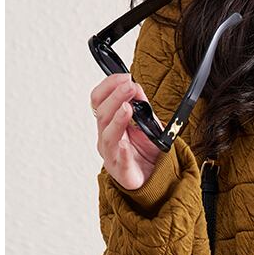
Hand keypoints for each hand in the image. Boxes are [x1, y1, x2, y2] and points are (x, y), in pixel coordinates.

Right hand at [90, 72, 161, 189]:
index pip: (99, 100)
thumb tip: (136, 86)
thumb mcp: (147, 123)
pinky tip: (125, 146)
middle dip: (116, 97)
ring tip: (127, 108)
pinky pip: (121, 162)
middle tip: (129, 86)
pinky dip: (122, 153)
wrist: (154, 178)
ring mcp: (112, 156)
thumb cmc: (145, 152)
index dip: (109, 86)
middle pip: (102, 115)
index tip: (124, 76)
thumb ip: (142, 106)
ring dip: (118, 119)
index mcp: (108, 124)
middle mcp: (106, 138)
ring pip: (108, 135)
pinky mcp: (123, 173)